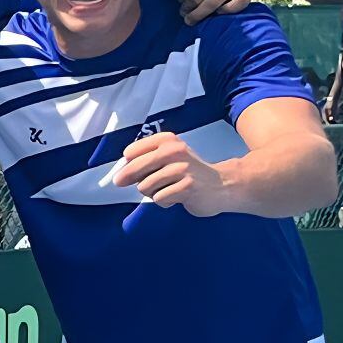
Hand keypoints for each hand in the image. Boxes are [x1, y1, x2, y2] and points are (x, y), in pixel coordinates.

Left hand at [113, 131, 229, 214]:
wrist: (222, 185)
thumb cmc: (189, 172)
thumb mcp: (169, 158)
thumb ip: (146, 161)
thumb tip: (120, 176)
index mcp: (167, 140)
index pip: (132, 151)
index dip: (125, 164)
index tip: (124, 169)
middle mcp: (174, 151)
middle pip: (135, 167)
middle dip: (127, 178)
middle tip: (121, 182)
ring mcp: (182, 169)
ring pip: (145, 186)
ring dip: (151, 193)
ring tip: (166, 189)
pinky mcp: (187, 187)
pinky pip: (159, 198)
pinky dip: (163, 202)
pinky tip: (176, 197)